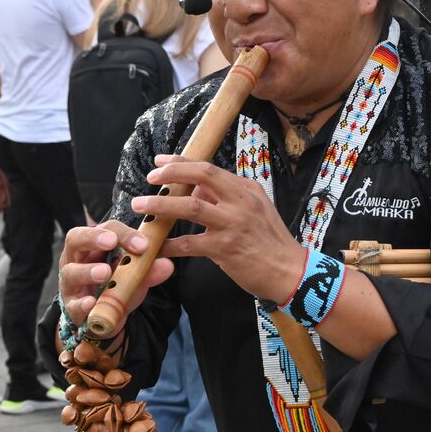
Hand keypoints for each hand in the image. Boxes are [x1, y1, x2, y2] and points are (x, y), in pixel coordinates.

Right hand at [58, 221, 173, 328]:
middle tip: (111, 241)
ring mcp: (70, 283)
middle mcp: (77, 259)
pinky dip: (82, 304)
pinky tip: (91, 302)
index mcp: (94, 245)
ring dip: (88, 271)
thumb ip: (148, 270)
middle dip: (92, 238)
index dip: (123, 233)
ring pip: (71, 272)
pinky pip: (73, 304)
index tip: (143, 244)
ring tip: (104, 272)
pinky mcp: (71, 307)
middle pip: (75, 239)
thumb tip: (167, 265)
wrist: (102, 318)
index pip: (106, 229)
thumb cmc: (115, 287)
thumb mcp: (134, 276)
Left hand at [132, 155, 306, 303]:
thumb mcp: (253, 209)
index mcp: (245, 189)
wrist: (290, 270)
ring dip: (161, 205)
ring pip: (190, 208)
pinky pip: (189, 244)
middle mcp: (240, 202)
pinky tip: (154, 247)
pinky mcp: (225, 249)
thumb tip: (194, 190)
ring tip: (140, 206)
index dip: (181, 163)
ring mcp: (233, 225)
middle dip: (170, 174)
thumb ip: (224, 197)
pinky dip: (168, 245)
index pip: (209, 168)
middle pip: (201, 177)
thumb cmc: (269, 240)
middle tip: (149, 178)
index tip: (160, 161)